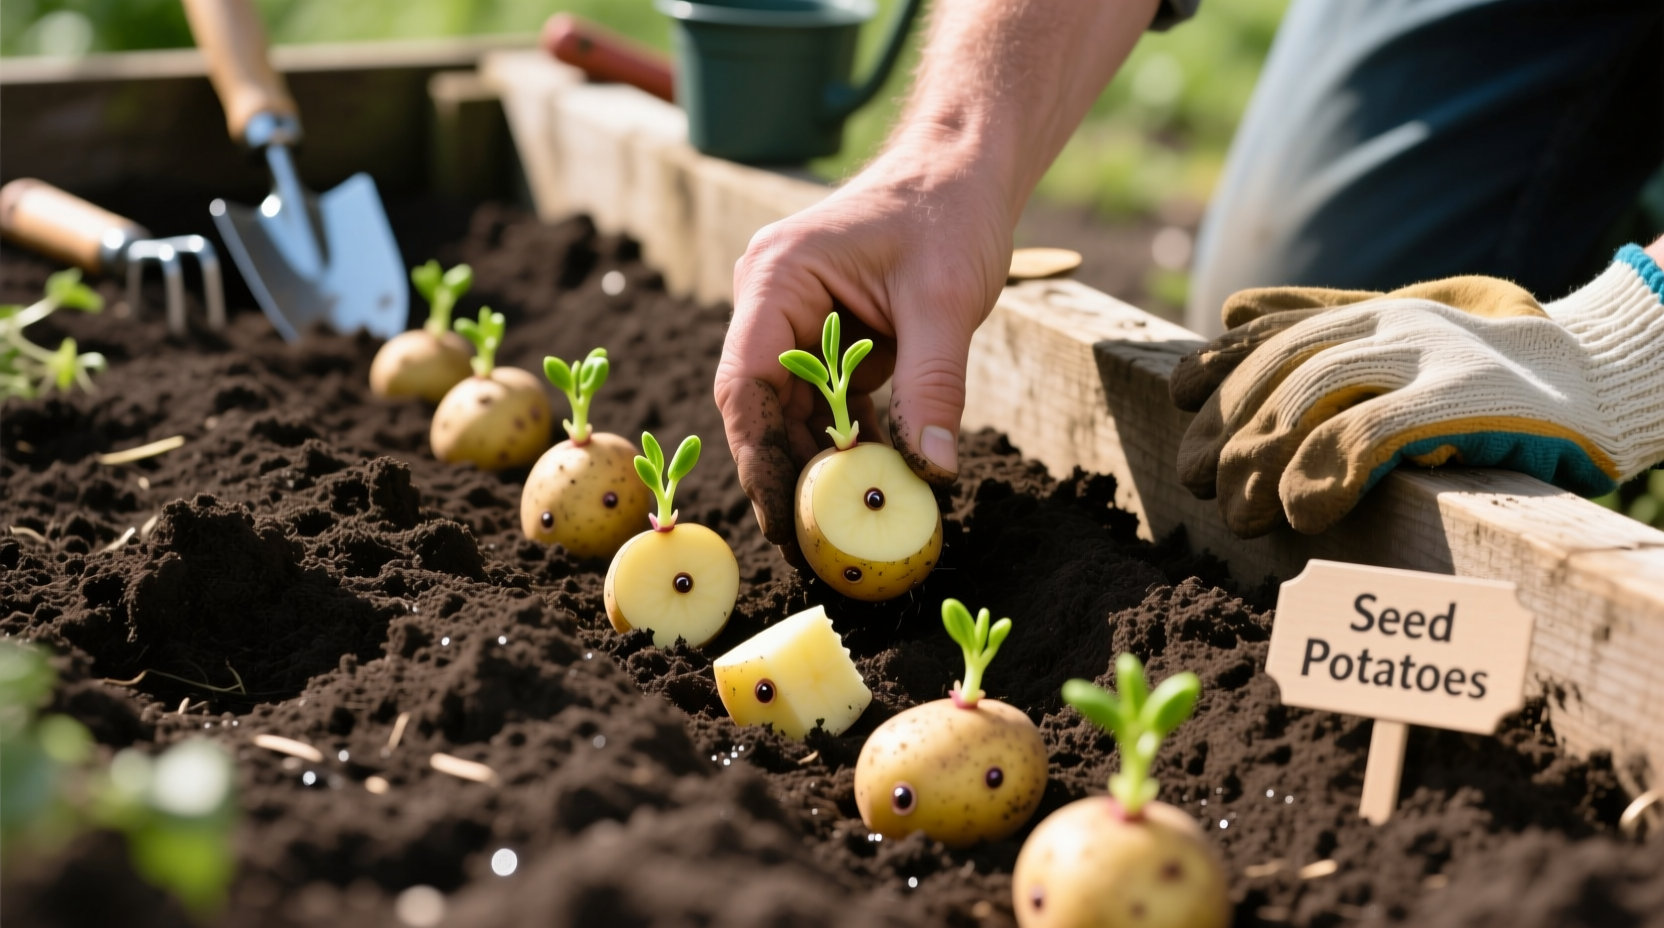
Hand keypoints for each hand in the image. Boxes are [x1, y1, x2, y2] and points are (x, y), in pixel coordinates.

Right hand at [715, 153, 1012, 562]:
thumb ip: (934, 387)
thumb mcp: (946, 300)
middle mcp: (770, 300)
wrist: (962, 167)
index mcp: (777, 277)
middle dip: (786, 477)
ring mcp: (794, 320)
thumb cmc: (949, 211)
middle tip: (811, 549)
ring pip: (789, 413)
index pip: (746, 384)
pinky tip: (862, 490)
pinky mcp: (824, 338)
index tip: (782, 519)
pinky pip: (821, 404)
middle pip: (761, 408)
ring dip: (815, 469)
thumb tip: (933, 473)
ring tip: (835, 535)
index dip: (759, 458)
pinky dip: (842, 445)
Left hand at [1172, 244, 1663, 537]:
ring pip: (1312, 396)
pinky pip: (1371, 434)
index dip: (1216, 365)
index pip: (1271, 332)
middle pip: (1280, 371)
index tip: (1176, 401)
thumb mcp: (1406, 337)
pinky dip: (1325, 474)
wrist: (1607, 376)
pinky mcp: (1463, 401)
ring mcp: (1429, 358)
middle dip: (1231, 431)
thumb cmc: (1497, 370)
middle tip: (1200, 486)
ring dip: (1263, 460)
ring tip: (1241, 515)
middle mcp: (1393, 325)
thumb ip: (1323, 321)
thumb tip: (1233, 308)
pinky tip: (1304, 514)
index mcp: (1372, 312)